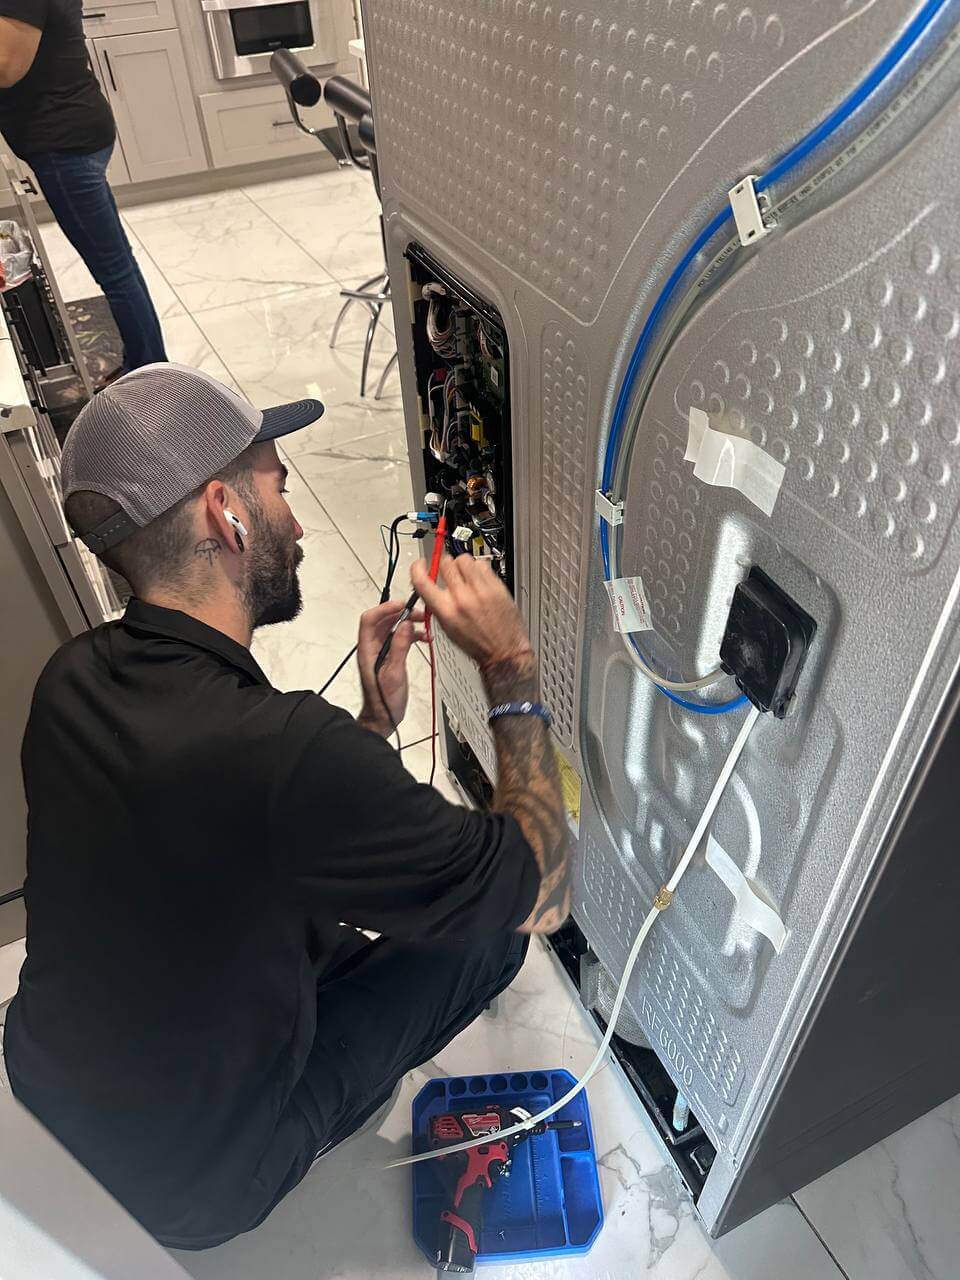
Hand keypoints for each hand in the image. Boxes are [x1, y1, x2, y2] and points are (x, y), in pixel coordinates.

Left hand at [356, 600, 425, 737]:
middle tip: (418, 614)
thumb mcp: (394, 674)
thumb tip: (404, 626)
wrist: (382, 719)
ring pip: (392, 629)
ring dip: (408, 624)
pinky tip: (423, 638)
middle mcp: (372, 648)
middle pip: (383, 621)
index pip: (369, 620)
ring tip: (423, 624)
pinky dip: (411, 635)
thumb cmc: (383, 702)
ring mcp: (381, 652)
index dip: (384, 609)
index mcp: (367, 650)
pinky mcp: (390, 657)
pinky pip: (399, 639)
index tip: (401, 606)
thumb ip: (399, 648)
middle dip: (401, 614)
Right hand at [410, 554, 531, 669]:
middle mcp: (462, 598)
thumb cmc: (477, 644)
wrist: (504, 651)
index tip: (421, 564)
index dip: (417, 568)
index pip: (421, 581)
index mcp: (446, 611)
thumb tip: (430, 585)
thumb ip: (437, 605)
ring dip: (462, 565)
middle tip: (450, 572)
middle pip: (445, 563)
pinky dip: (479, 569)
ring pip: (464, 559)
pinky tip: (480, 580)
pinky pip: (482, 564)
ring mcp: (480, 590)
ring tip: (467, 576)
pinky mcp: (496, 586)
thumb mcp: (447, 628)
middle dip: (445, 566)